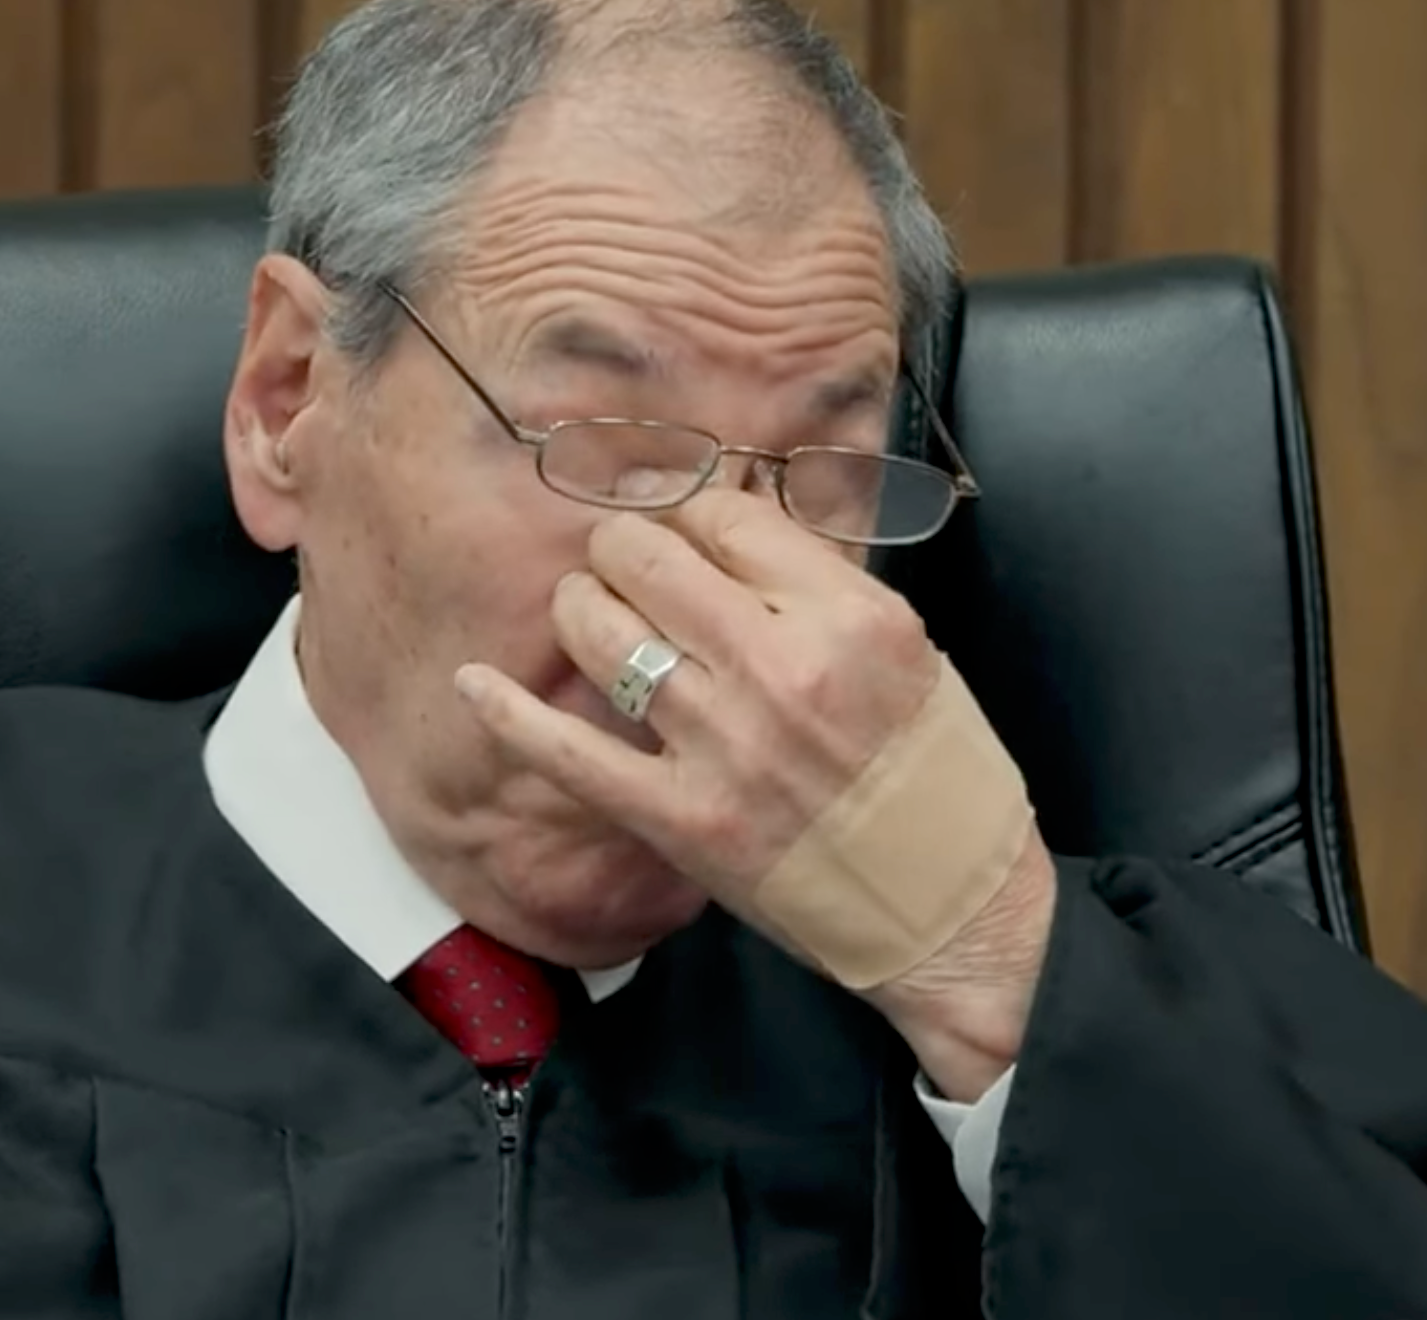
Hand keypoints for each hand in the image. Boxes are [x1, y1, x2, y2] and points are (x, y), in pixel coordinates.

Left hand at [453, 489, 1055, 1097]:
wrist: (955, 915)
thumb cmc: (939, 780)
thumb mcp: (910, 652)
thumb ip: (817, 587)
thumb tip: (724, 521)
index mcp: (853, 618)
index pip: (726, 516)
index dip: (688, 511)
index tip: (679, 527)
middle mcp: (786, 671)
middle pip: (647, 557)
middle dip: (621, 549)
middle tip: (624, 567)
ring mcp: (726, 747)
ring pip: (602, 632)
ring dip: (582, 611)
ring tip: (591, 617)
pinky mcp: (683, 821)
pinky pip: (569, 753)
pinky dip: (509, 714)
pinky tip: (472, 684)